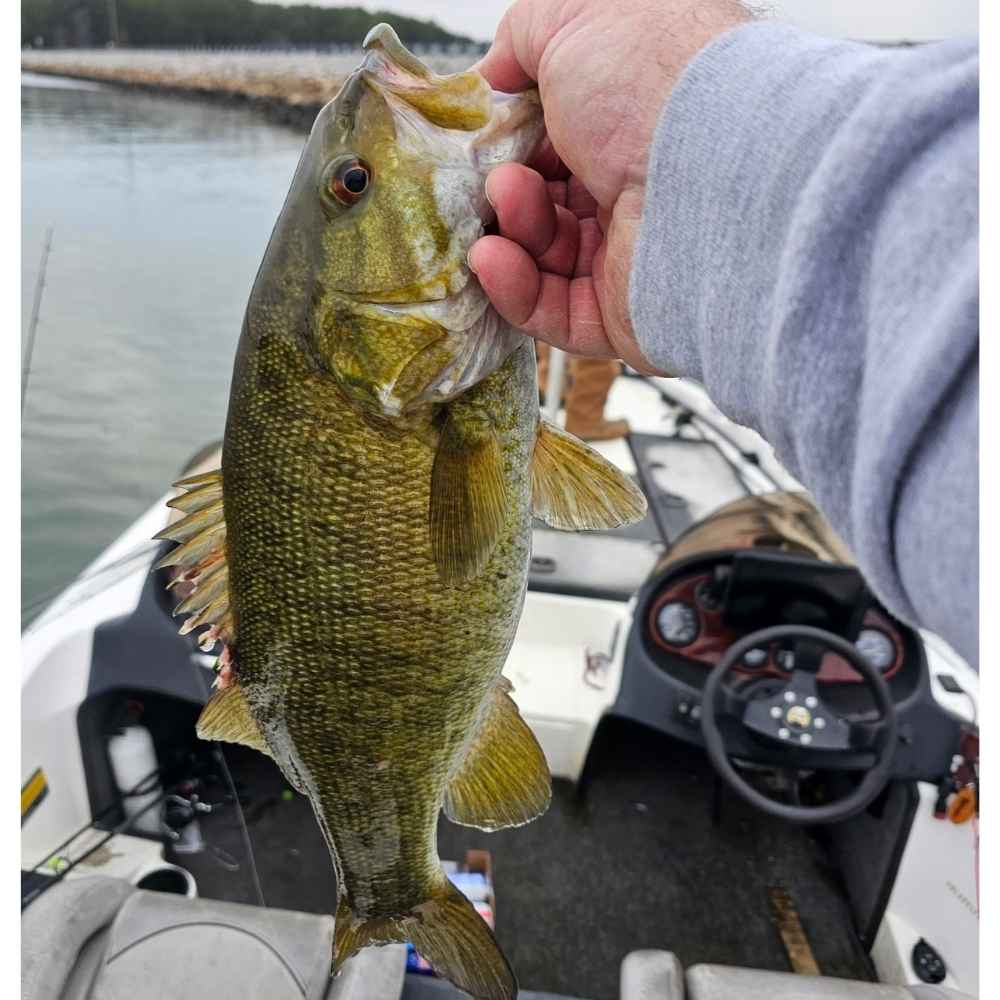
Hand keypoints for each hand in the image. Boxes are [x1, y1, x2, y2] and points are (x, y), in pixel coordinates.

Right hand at [469, 0, 747, 373]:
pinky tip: (492, 258)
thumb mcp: (574, 19)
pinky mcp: (621, 317)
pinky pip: (550, 312)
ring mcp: (630, 258)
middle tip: (487, 175)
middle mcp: (636, 192)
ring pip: (542, 260)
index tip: (477, 141)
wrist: (710, 167)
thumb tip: (494, 73)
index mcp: (631, 127)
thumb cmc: (653, 81)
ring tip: (503, 202)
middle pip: (545, 206)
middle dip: (505, 190)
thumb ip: (524, 38)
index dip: (511, 145)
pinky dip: (513, 287)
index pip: (555, 146)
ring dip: (508, 231)